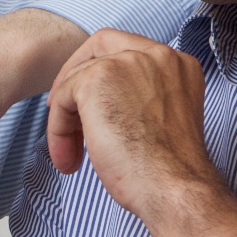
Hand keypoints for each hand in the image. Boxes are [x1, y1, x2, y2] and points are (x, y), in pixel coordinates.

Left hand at [44, 28, 218, 217]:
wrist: (173, 186)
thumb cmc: (168, 169)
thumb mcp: (161, 119)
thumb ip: (140, 97)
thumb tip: (100, 101)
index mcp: (178, 64)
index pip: (128, 49)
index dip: (101, 69)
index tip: (89, 102)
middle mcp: (156, 54)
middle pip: (99, 49)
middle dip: (75, 79)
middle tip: (62, 113)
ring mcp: (127, 62)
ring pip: (77, 79)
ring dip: (67, 119)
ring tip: (71, 155)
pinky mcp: (96, 78)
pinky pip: (62, 98)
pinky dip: (58, 130)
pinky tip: (69, 159)